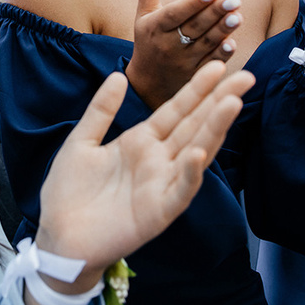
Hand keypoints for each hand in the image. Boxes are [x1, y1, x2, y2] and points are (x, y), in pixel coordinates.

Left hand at [33, 62, 253, 276]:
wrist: (58, 238)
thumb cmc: (68, 194)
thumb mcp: (82, 142)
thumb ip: (101, 111)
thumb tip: (117, 75)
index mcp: (141, 143)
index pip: (177, 111)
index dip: (198, 89)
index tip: (219, 66)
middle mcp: (158, 162)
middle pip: (195, 126)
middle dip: (220, 102)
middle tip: (246, 76)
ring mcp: (161, 186)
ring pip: (195, 152)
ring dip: (214, 129)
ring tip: (233, 103)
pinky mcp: (158, 213)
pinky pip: (179, 191)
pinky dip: (190, 174)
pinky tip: (199, 153)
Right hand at [124, 0, 242, 108]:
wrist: (147, 84)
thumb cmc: (148, 41)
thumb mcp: (143, 15)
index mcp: (155, 27)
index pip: (175, 13)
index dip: (194, 2)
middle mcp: (168, 46)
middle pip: (194, 27)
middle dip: (214, 13)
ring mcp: (182, 63)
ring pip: (205, 44)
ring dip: (222, 30)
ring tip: (238, 16)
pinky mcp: (194, 76)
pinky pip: (210, 64)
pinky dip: (221, 54)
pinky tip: (233, 43)